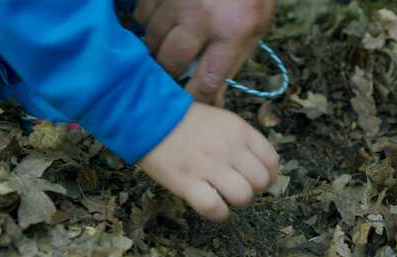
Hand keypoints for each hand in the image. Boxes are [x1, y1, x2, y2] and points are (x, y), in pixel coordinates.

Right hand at [134, 0, 275, 105]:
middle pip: (170, 61)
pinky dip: (149, 22)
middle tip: (171, 72)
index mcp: (232, 32)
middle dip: (168, 72)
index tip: (187, 105)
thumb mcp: (254, 29)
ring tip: (169, 42)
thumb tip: (214, 101)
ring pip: (151, 38)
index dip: (194, 99)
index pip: (206, 81)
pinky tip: (164, 20)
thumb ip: (232, 64)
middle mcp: (201, 17)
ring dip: (157, 46)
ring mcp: (177, 0)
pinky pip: (142, 14)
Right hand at [138, 103, 278, 221]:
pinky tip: (210, 206)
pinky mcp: (188, 183)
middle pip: (261, 182)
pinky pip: (214, 209)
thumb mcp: (222, 120)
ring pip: (243, 196)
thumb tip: (257, 166)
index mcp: (240, 131)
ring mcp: (209, 166)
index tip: (254, 178)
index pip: (272, 161)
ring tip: (222, 195)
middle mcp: (230, 148)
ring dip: (235, 202)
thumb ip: (242, 140)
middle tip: (236, 186)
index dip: (268, 175)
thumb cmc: (187, 120)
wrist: (150, 117)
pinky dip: (217, 213)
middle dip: (253, 189)